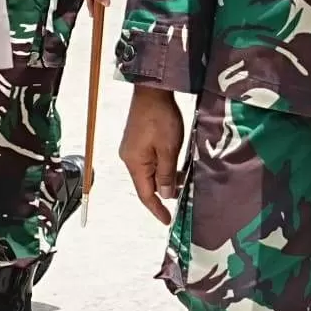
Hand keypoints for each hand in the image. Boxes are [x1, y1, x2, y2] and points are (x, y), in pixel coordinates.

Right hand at [120, 85, 186, 222]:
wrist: (152, 90)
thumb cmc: (160, 118)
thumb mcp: (168, 149)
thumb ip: (166, 174)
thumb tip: (164, 194)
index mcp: (134, 163)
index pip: (145, 194)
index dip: (157, 209)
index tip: (167, 220)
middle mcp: (129, 158)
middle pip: (146, 184)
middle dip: (162, 192)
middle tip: (181, 196)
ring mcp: (132, 149)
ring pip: (149, 172)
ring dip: (164, 178)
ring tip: (181, 179)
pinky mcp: (137, 141)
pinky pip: (149, 161)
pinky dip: (161, 167)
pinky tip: (174, 164)